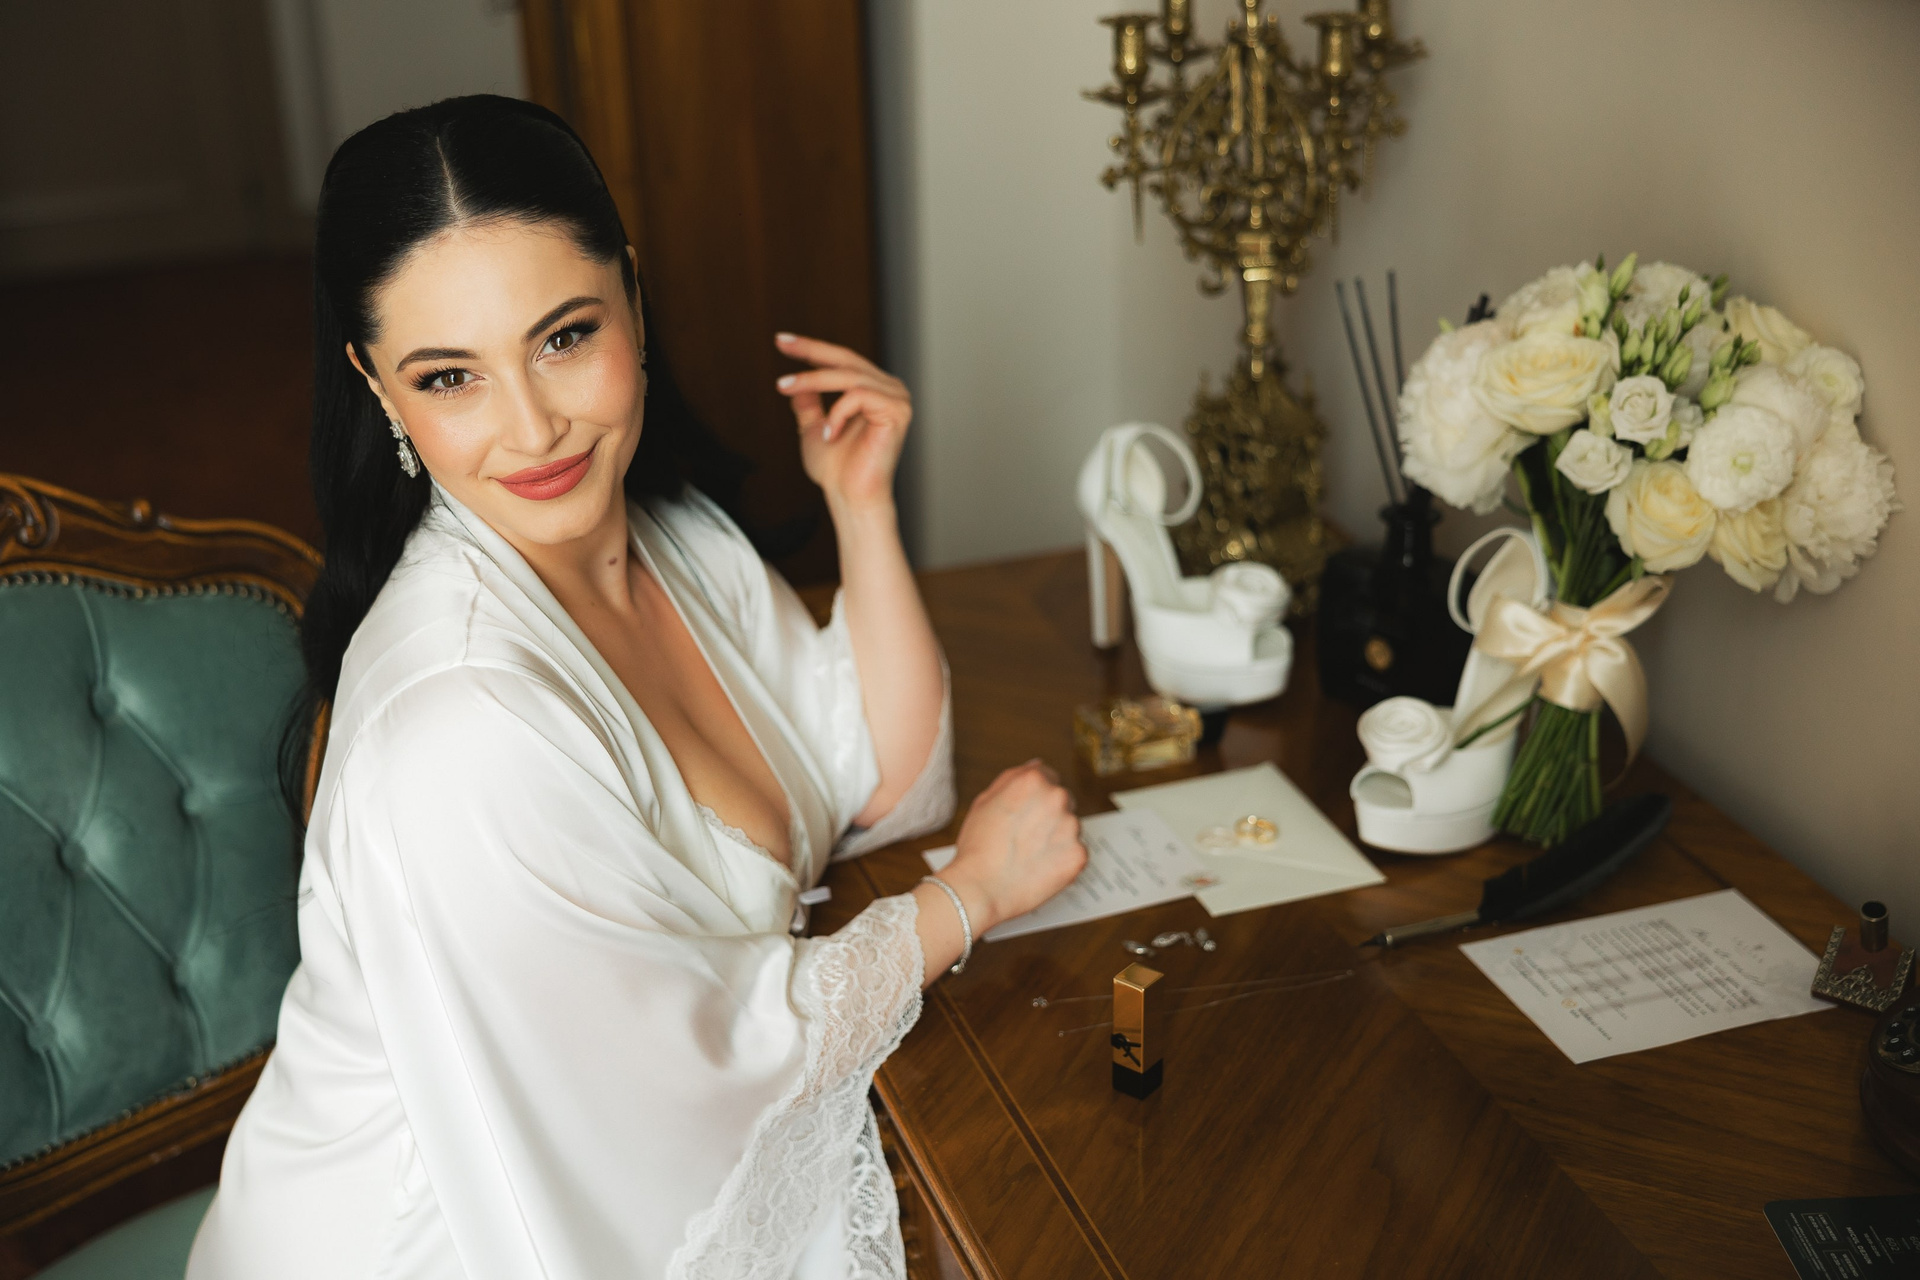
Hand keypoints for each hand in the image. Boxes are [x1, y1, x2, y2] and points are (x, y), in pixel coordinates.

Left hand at [775, 332, 910, 513]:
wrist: (850, 498)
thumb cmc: (837, 471)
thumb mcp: (813, 428)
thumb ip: (809, 404)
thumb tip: (798, 383)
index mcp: (874, 390)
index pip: (842, 360)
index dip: (812, 348)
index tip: (782, 340)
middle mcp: (890, 389)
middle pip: (846, 359)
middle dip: (810, 351)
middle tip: (781, 345)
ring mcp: (897, 399)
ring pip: (848, 376)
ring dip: (812, 380)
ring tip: (786, 389)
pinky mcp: (898, 412)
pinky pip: (859, 396)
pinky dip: (837, 412)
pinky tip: (830, 434)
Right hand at [939, 761, 1087, 934]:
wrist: (979, 890)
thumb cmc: (978, 847)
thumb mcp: (985, 800)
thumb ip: (1013, 778)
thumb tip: (1036, 766)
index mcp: (1034, 780)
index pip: (1048, 777)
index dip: (1034, 797)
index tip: (1026, 813)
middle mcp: (1057, 798)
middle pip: (1062, 801)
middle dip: (1048, 815)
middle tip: (1025, 837)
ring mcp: (1071, 827)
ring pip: (1069, 827)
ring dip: (1056, 837)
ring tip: (1029, 855)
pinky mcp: (1079, 855)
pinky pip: (1074, 853)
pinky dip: (1061, 860)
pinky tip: (1039, 868)